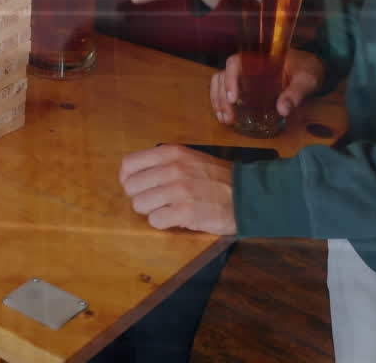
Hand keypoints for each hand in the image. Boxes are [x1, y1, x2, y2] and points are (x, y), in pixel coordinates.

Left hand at [120, 145, 236, 234]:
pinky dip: (163, 222)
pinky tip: (176, 218)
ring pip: (139, 205)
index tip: (138, 187)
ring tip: (169, 209)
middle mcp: (172, 169)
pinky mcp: (185, 212)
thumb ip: (162, 162)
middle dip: (141, 196)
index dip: (128, 179)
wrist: (247, 194)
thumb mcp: (188, 158)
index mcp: (170, 153)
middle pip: (131, 187)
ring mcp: (178, 191)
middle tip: (158, 200)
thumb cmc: (216, 177)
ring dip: (152, 210)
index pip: (128, 165)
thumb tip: (132, 175)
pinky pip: (155, 220)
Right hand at [211, 49, 324, 126]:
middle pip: (222, 75)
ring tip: (224, 119)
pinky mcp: (245, 86)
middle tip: (228, 117)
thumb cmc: (307, 69)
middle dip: (221, 97)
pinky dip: (222, 104)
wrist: (310, 69)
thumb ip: (295, 93)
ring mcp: (244, 75)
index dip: (230, 79)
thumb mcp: (306, 80)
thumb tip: (282, 111)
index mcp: (259, 57)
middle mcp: (247, 64)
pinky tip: (225, 117)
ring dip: (218, 101)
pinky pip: (226, 91)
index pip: (235, 62)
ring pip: (220, 83)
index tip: (234, 99)